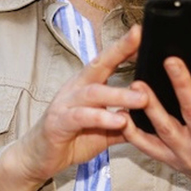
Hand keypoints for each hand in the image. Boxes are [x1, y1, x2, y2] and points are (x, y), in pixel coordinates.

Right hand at [0, 26, 150, 185]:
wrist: (38, 158)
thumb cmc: (71, 139)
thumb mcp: (106, 130)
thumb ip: (126, 121)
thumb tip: (152, 116)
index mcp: (86, 86)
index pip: (106, 62)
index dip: (123, 48)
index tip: (142, 33)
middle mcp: (75, 89)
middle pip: (97, 65)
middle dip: (119, 53)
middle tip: (143, 47)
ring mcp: (64, 105)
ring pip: (93, 93)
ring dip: (119, 95)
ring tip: (142, 99)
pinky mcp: (57, 123)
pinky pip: (80, 117)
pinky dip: (101, 118)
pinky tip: (119, 121)